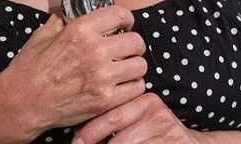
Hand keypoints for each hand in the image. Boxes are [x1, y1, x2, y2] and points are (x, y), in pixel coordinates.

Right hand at [0, 6, 146, 140]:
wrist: (22, 103)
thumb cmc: (29, 69)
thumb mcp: (43, 35)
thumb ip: (61, 21)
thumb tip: (69, 13)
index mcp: (80, 30)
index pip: (120, 14)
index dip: (126, 18)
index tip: (124, 23)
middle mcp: (95, 51)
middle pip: (136, 40)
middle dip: (132, 42)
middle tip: (125, 47)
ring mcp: (102, 77)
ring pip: (140, 65)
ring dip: (134, 64)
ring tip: (124, 66)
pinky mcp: (105, 101)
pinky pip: (136, 88)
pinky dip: (132, 85)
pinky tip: (122, 84)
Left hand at [72, 93, 215, 142]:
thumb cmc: (157, 134)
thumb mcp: (140, 120)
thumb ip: (117, 119)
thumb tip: (80, 132)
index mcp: (144, 100)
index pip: (111, 115)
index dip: (90, 130)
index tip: (75, 140)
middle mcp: (155, 111)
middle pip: (117, 137)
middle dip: (95, 143)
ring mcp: (165, 130)